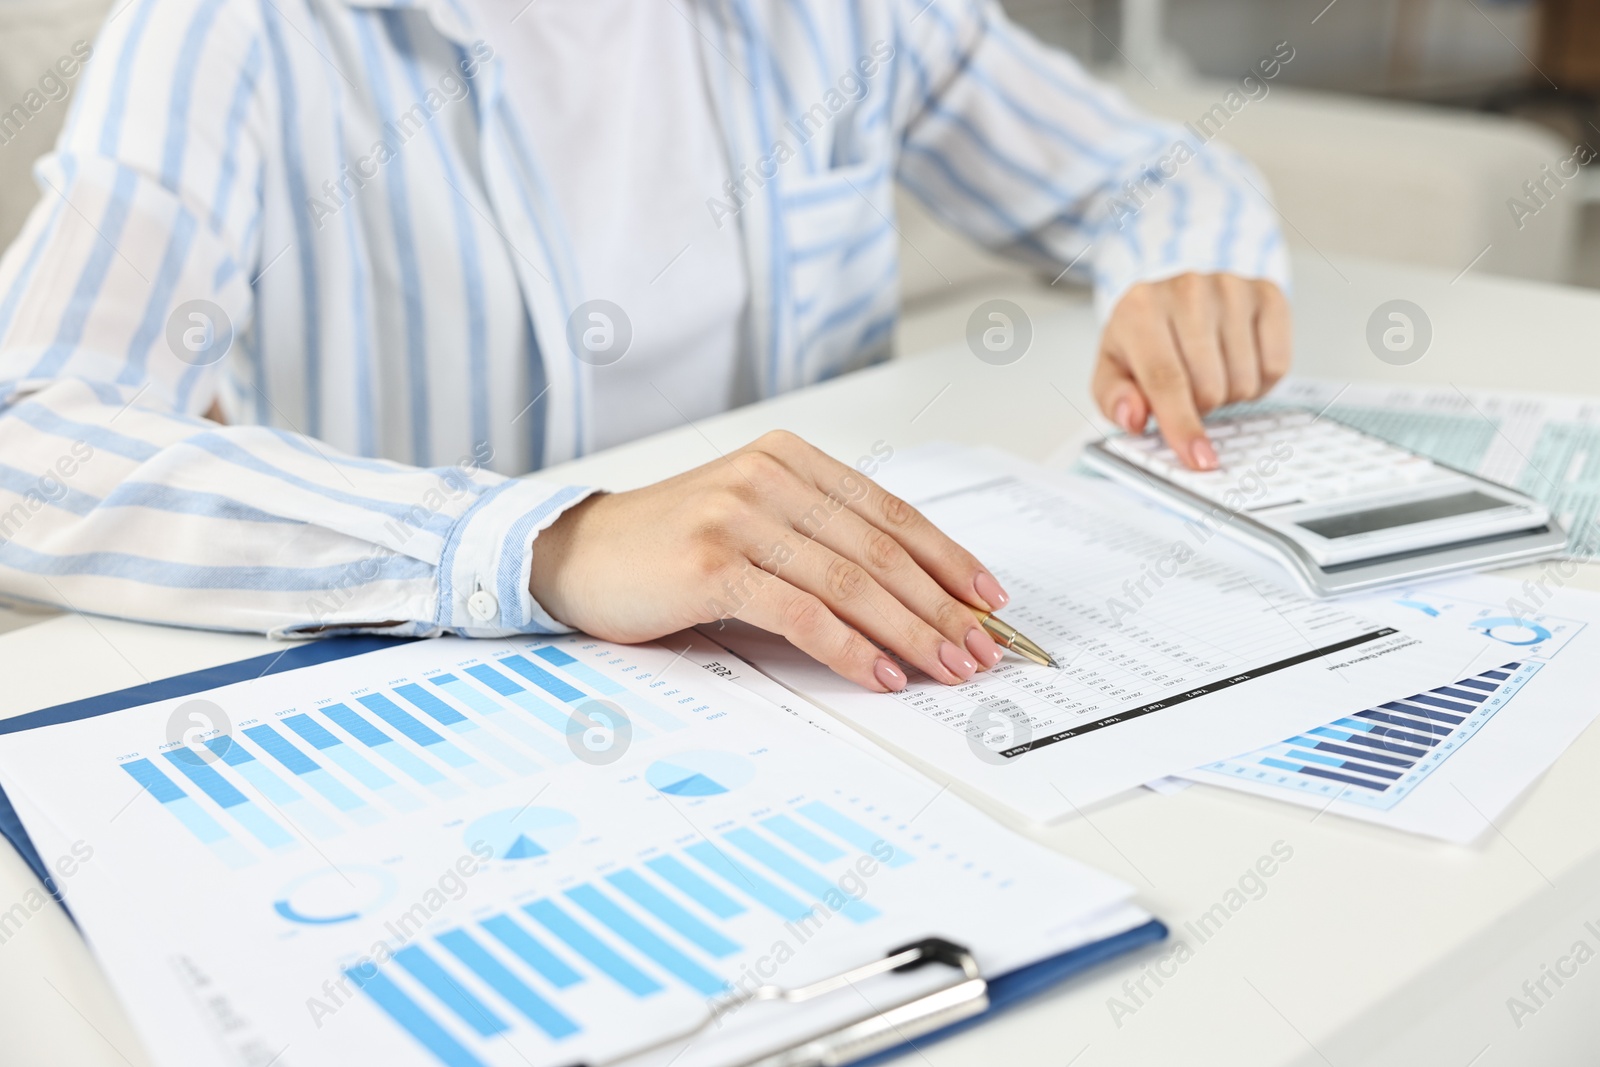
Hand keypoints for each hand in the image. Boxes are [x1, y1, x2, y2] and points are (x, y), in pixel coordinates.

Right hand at [527, 431, 1010, 692]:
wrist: (577, 555)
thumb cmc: (668, 548)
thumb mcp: (752, 521)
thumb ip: (818, 539)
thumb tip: (908, 596)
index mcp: (790, 459)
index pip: (890, 511)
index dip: (948, 559)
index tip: (989, 599)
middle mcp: (769, 476)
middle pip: (881, 549)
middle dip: (940, 607)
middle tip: (979, 649)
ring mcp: (739, 515)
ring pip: (852, 581)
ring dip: (909, 632)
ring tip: (945, 667)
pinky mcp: (713, 563)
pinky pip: (803, 612)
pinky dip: (851, 648)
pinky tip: (880, 674)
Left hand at [1093, 273, 1291, 469]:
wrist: (1173, 296)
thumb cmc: (1144, 338)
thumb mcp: (1114, 369)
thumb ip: (1114, 399)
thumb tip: (1133, 418)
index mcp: (1140, 309)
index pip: (1165, 380)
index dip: (1183, 425)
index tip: (1199, 459)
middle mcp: (1186, 290)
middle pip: (1209, 387)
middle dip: (1199, 407)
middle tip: (1187, 389)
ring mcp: (1231, 288)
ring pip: (1245, 381)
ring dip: (1228, 394)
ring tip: (1210, 371)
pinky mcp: (1267, 294)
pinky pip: (1277, 366)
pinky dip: (1259, 381)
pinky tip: (1237, 362)